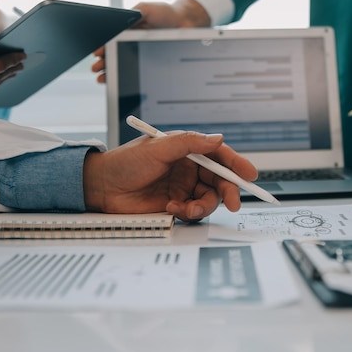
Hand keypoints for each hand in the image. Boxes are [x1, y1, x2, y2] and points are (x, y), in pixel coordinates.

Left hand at [82, 131, 257, 221]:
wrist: (102, 187)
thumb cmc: (126, 162)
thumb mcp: (158, 146)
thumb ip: (190, 143)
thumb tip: (218, 138)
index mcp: (187, 150)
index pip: (219, 155)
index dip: (236, 164)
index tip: (249, 174)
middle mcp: (189, 169)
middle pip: (220, 181)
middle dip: (229, 191)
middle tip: (234, 202)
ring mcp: (183, 188)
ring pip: (210, 199)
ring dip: (204, 206)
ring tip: (186, 208)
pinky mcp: (176, 206)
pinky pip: (194, 212)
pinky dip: (188, 213)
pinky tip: (171, 208)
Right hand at [91, 0, 210, 82]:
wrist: (185, 25)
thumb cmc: (167, 14)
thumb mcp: (147, 9)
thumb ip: (135, 13)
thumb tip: (120, 22)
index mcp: (128, 29)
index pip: (111, 40)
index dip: (103, 47)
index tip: (97, 53)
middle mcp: (131, 42)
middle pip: (113, 54)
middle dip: (103, 62)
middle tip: (96, 68)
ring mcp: (139, 52)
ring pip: (121, 64)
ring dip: (110, 72)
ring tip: (101, 78)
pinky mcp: (148, 62)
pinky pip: (135, 71)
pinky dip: (125, 77)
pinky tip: (116, 81)